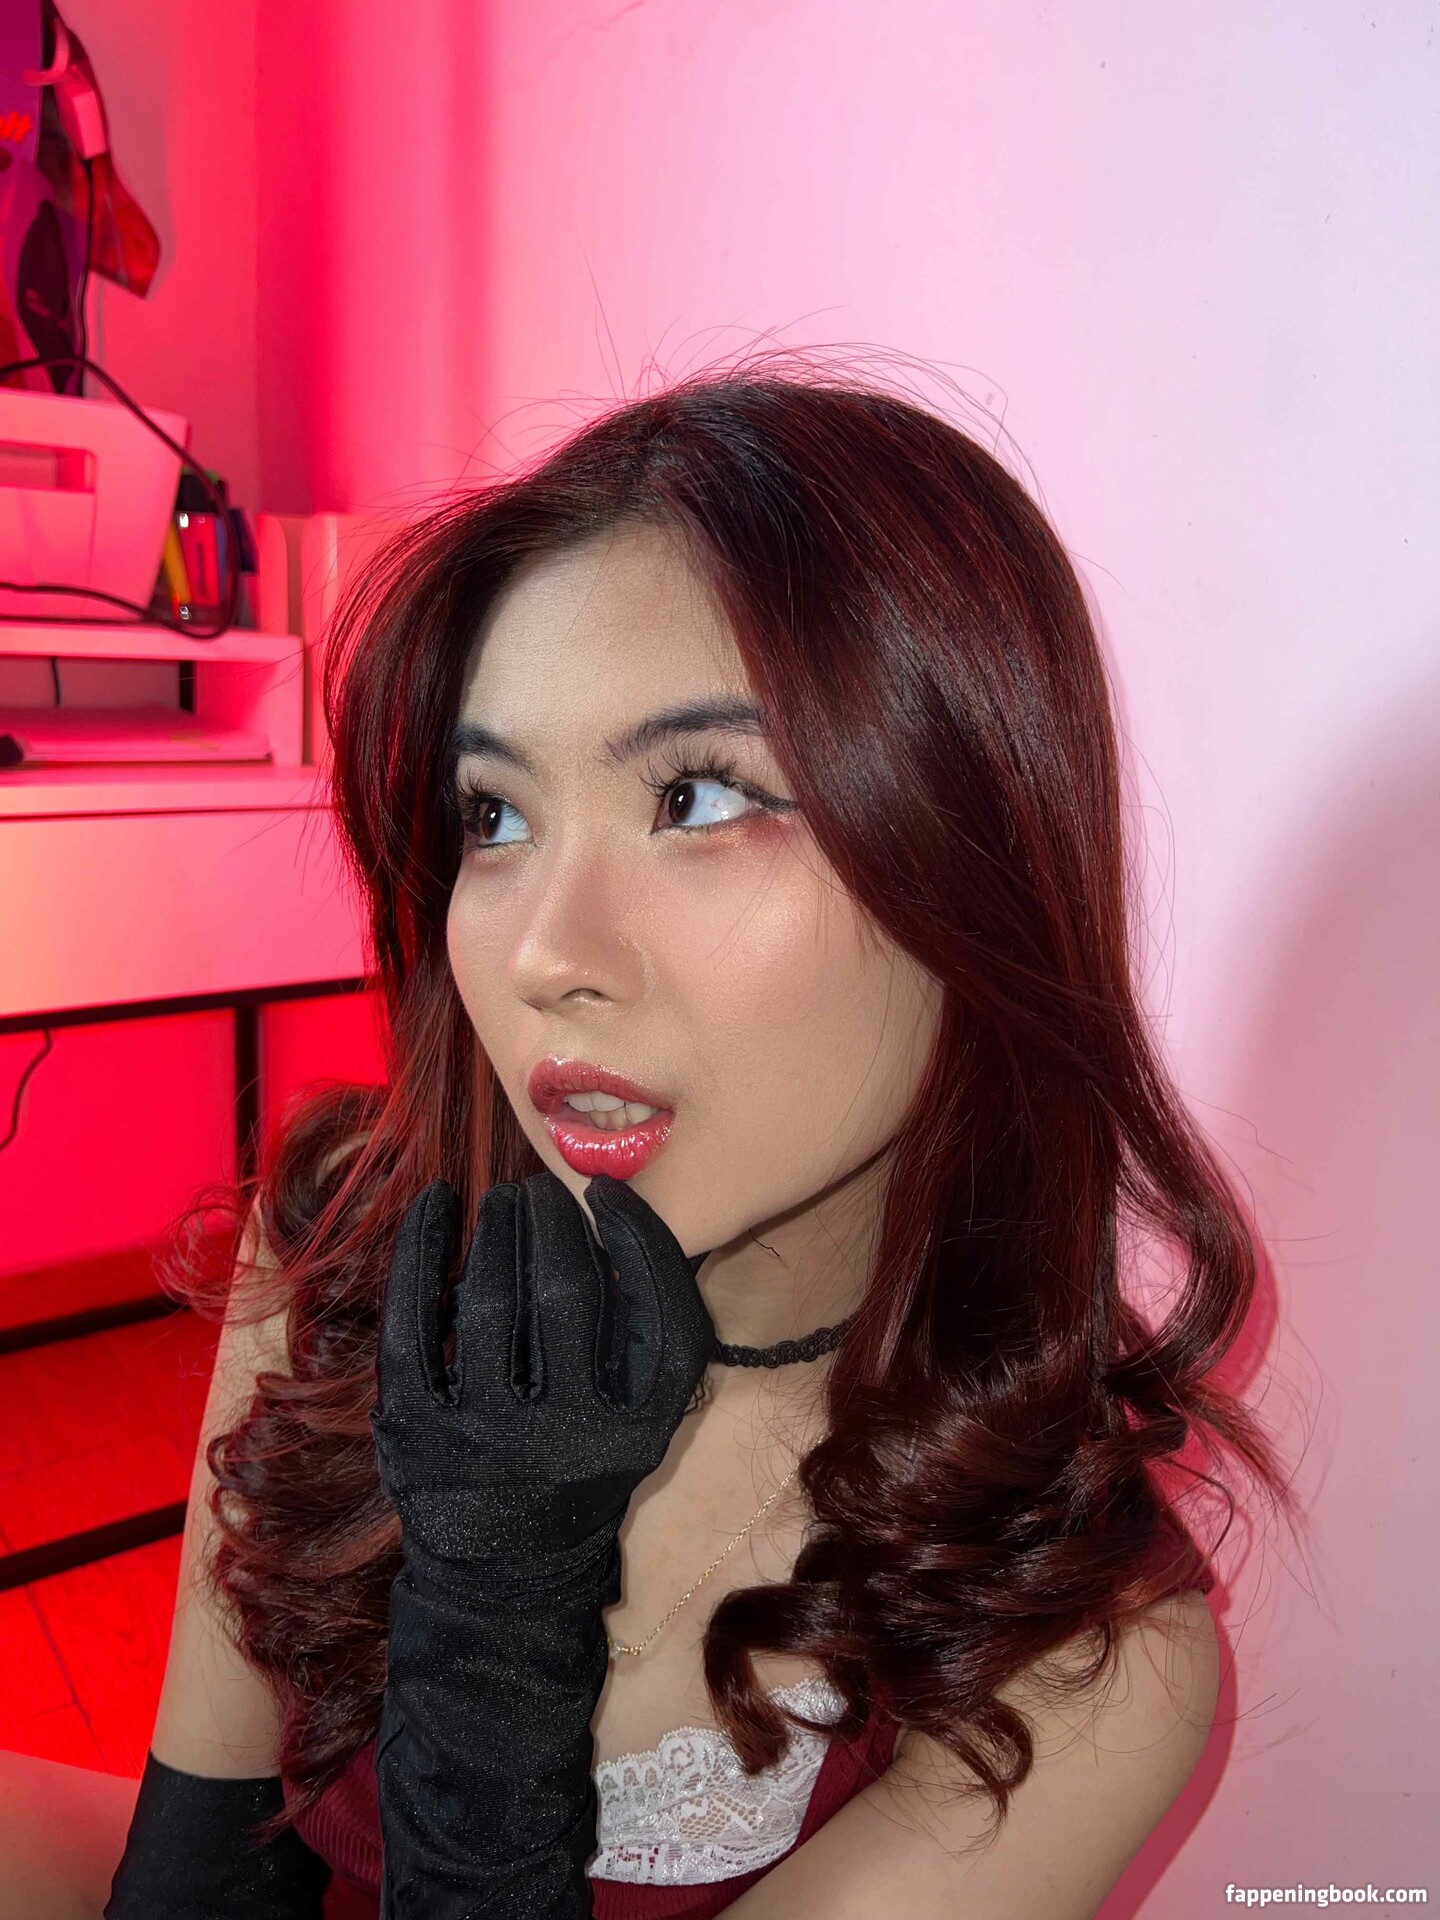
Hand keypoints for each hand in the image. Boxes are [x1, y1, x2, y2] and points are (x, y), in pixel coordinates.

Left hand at [369, 1169, 715, 1574]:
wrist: (504, 1577)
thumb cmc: (579, 1472)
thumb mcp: (640, 1423)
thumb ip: (647, 1337)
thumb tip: (615, 1217)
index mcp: (633, 1431)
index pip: (660, 1312)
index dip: (640, 1238)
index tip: (612, 1196)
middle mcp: (562, 1436)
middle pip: (566, 1293)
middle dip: (554, 1222)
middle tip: (545, 1189)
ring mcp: (480, 1434)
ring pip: (489, 1302)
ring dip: (497, 1230)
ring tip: (504, 1200)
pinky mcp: (411, 1428)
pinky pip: (412, 1320)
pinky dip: (421, 1251)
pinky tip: (433, 1204)